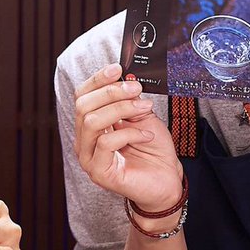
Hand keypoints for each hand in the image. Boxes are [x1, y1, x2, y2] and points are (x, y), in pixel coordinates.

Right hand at [72, 63, 182, 212]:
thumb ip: (130, 100)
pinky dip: (129, 133)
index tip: (117, 68)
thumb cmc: (153, 150)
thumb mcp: (142, 116)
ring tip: (143, 108)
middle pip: (83, 106)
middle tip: (136, 89)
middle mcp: (84, 140)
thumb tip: (126, 80)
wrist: (167, 180)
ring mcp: (88, 157)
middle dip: (111, 92)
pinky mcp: (99, 172)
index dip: (97, 80)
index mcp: (90, 125)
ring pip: (92, 122)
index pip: (82, 96)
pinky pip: (106, 143)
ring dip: (120, 108)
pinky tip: (146, 135)